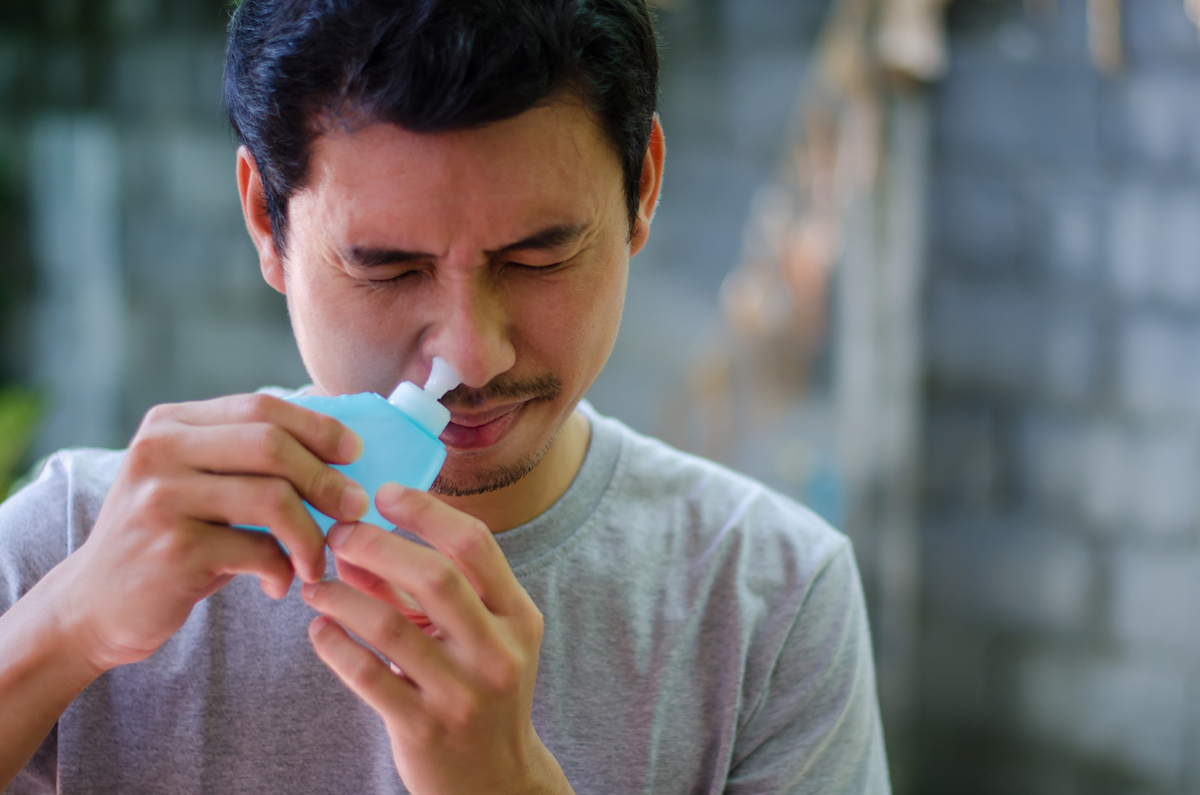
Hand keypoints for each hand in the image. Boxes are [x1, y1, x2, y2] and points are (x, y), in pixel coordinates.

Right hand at [51, 393, 368, 672]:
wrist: (94, 606)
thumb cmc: (172, 538)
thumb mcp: (199, 482)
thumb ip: (247, 453)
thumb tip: (336, 424)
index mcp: (170, 423)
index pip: (260, 406)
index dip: (318, 427)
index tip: (355, 453)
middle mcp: (160, 450)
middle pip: (272, 444)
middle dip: (327, 478)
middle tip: (354, 508)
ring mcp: (163, 499)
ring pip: (273, 498)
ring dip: (312, 534)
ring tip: (318, 559)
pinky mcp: (173, 550)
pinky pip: (258, 550)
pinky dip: (283, 570)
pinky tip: (280, 584)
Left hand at [302, 483, 572, 794]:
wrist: (494, 782)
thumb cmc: (480, 692)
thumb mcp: (473, 637)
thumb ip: (423, 590)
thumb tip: (358, 543)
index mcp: (517, 617)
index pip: (475, 545)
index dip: (426, 511)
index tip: (386, 493)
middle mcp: (497, 652)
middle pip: (436, 577)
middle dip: (377, 545)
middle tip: (339, 534)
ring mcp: (462, 693)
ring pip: (390, 627)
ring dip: (342, 595)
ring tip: (316, 585)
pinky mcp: (423, 729)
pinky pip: (366, 675)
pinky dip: (334, 644)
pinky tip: (319, 629)